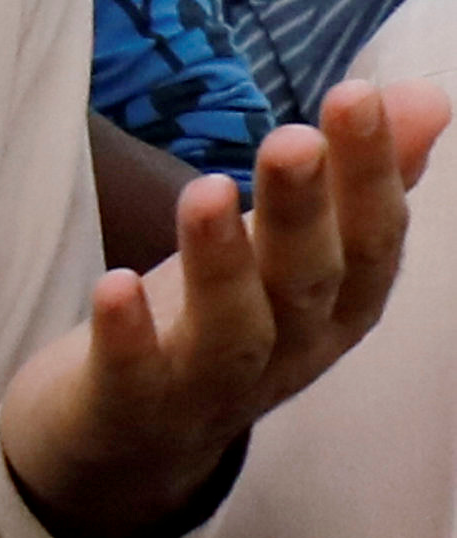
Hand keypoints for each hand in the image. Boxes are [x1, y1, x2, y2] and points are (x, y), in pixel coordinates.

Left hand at [0, 86, 448, 537]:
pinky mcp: (133, 408)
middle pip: (307, 280)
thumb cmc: (225, 322)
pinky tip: (112, 285)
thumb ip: (359, 180)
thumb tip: (428, 97)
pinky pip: (135, 376)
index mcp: (337, 307)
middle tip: (294, 137)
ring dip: (221, 262)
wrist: (132, 442)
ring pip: (231, 329)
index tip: (357, 95)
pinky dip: (130, 334)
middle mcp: (291, 350)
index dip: (371, 174)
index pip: (371, 240)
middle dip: (305, 209)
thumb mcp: (295, 250)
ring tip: (207, 190)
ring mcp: (212, 386)